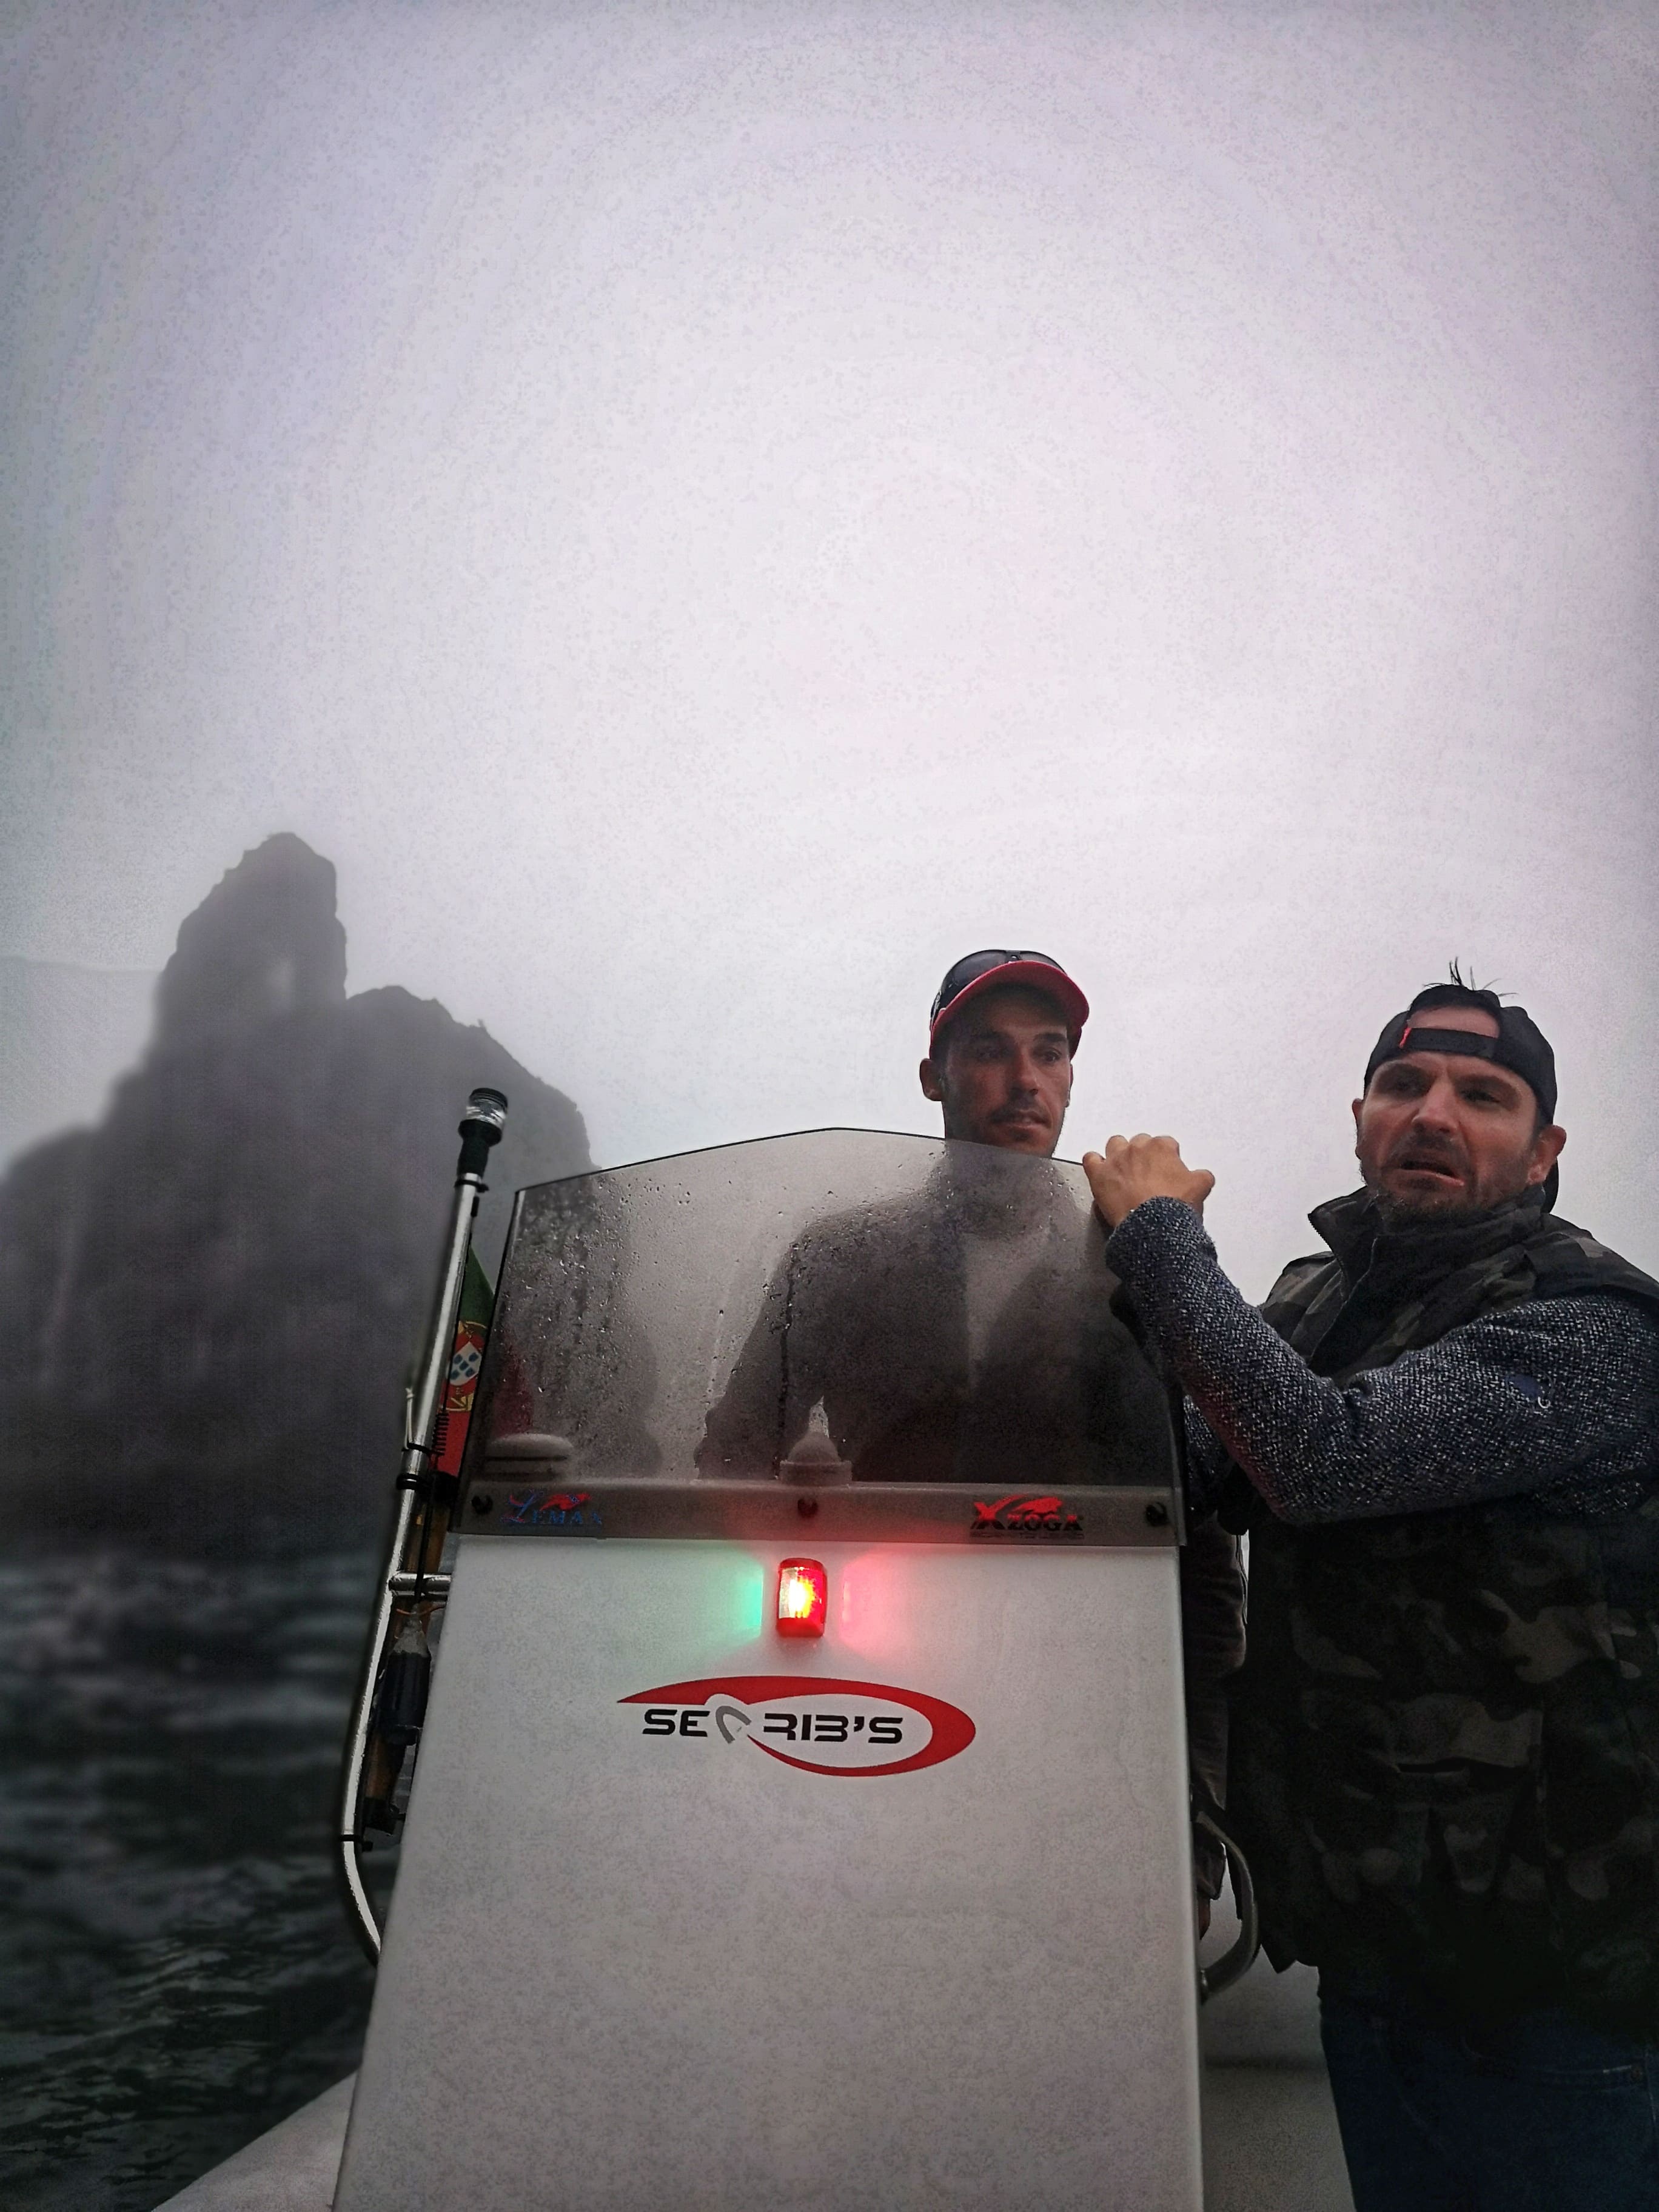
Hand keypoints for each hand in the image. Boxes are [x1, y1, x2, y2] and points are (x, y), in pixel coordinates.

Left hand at [1082, 1134, 1214, 1229]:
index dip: (1167, 1158)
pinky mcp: (1099, 1175)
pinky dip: (1095, 1164)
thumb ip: (1200, 1176)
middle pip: (1139, 1142)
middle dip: (1144, 1155)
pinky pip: (1090, 1159)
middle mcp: (1137, 1148)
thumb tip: (1202, 1177)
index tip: (1167, 1169)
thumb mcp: (1200, 1187)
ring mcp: (1116, 1160)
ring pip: (1115, 1144)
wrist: (1154, 1225)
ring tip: (1125, 1169)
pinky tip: (1100, 1171)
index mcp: (1162, 1147)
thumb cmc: (1174, 1206)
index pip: (1166, 1144)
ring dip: (1119, 1154)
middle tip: (1147, 1173)